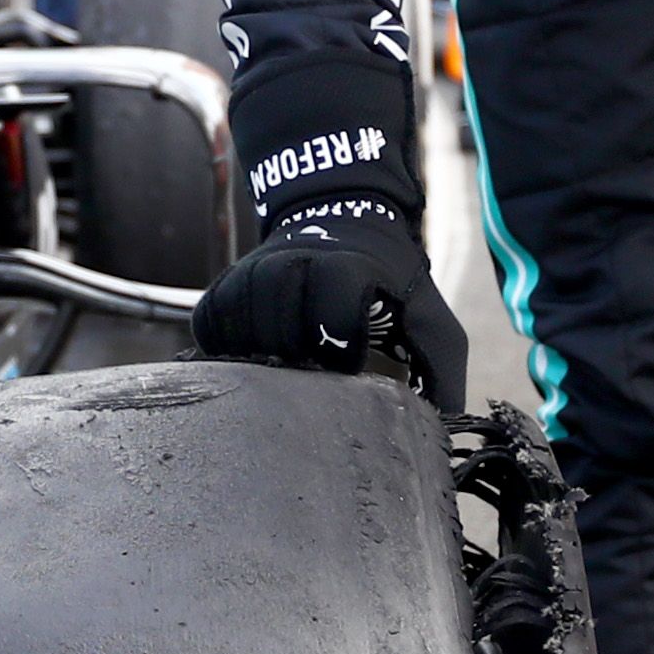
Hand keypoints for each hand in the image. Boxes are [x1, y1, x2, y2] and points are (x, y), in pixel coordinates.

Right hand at [193, 199, 468, 408]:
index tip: (349, 363)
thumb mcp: (430, 319)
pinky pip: (210, 323)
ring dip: (262, 353)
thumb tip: (443, 429)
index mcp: (349, 265)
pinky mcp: (224, 286)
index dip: (340, 339)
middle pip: (280, 316)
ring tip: (287, 369)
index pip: (334, 299)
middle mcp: (294, 259)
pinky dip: (226, 348)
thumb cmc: (390, 285)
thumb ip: (443, 372)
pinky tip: (254, 361)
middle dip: (298, 353)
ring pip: (240, 319)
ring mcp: (253, 270)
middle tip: (313, 372)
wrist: (343, 223)